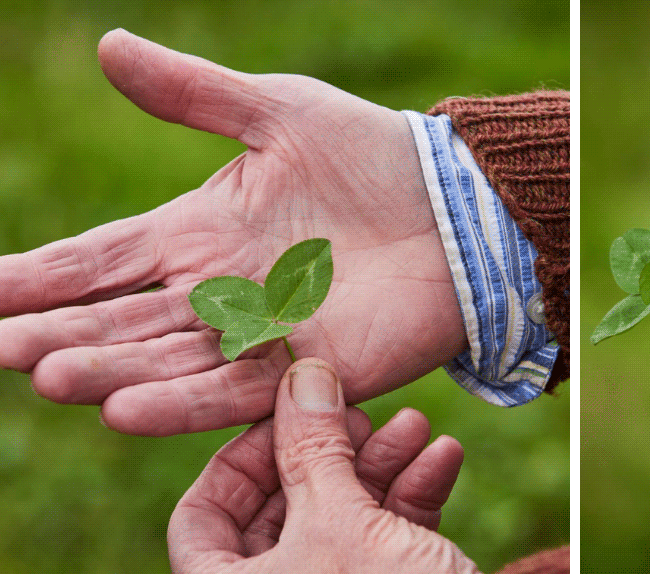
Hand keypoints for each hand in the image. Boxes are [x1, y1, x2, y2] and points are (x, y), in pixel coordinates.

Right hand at [0, 29, 465, 434]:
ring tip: (48, 374)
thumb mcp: (280, 112)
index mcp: (196, 234)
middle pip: (118, 320)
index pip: (98, 260)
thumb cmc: (375, 156)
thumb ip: (196, 95)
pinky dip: (184, 401)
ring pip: (166, 361)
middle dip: (55, 333)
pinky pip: (237, 389)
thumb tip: (109, 44)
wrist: (459, 207)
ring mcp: (258, 336)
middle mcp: (214, 293)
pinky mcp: (308, 370)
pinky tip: (128, 410)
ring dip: (108, 371)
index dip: (36, 275)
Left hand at [168, 358, 476, 573]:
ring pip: (343, 515)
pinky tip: (443, 455)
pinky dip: (413, 496)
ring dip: (382, 464)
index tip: (288, 413)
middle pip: (284, 505)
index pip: (202, 515)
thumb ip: (314, 447)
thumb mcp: (339, 520)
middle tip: (360, 412)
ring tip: (416, 423)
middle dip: (330, 450)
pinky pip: (388, 537)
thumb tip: (299, 375)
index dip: (242, 455)